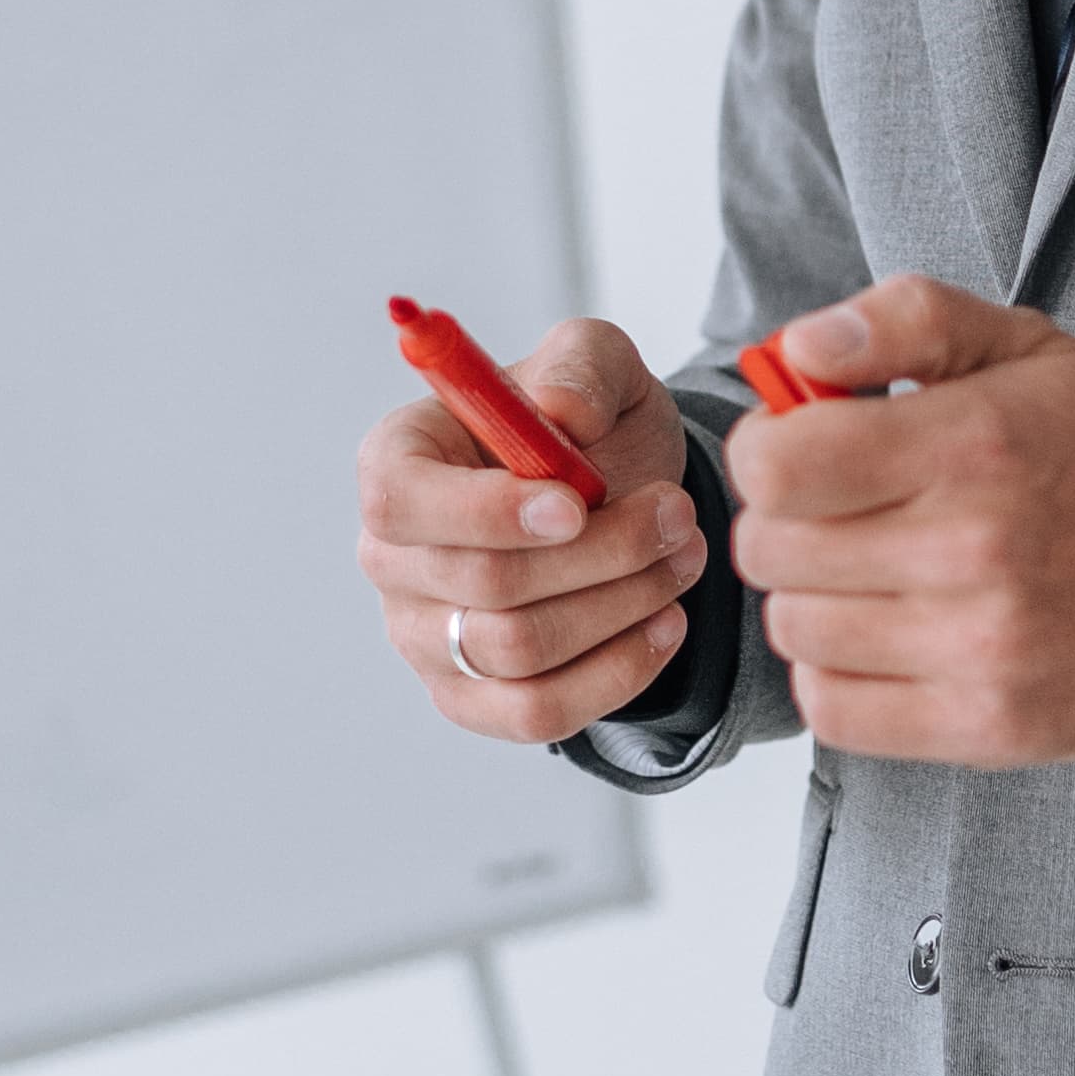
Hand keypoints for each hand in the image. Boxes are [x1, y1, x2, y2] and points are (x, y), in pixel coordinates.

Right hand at [359, 318, 707, 745]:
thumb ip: (581, 367)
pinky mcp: (469, 698)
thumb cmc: (588, 426)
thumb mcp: (599, 362)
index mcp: (397, 460)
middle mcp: (392, 557)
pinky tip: (664, 624)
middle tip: (678, 517)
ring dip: (621, 606)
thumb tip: (563, 413)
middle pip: (481, 584)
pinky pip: (535, 713)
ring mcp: (424, 637)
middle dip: (599, 553)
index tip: (576, 504)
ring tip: (682, 557)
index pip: (402, 502)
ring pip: (519, 651)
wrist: (622, 492)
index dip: (487, 511)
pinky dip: (615, 673)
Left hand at [725, 276, 1074, 764]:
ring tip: (872, 571)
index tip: (800, 446)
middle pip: (770, 549)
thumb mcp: (1018, 345)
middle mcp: (972, 551)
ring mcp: (978, 649)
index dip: (768, 448)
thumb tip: (797, 349)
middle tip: (838, 509)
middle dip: (786, 520)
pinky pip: (830, 709)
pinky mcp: (982, 725)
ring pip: (793, 629)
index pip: (778, 467)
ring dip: (813, 598)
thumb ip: (902, 319)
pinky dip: (836, 673)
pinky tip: (884, 635)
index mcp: (971, 445)